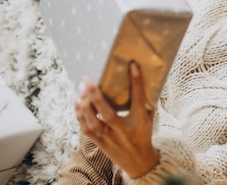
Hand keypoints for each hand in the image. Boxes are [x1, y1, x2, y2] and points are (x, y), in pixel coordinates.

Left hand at [75, 62, 158, 177]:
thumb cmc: (143, 134)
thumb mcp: (149, 118)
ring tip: (81, 88)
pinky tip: (76, 102)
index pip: (138, 99)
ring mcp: (110, 138)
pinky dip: (79, 115)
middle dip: (96, 96)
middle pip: (108, 113)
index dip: (136, 81)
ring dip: (85, 105)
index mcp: (140, 122)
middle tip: (89, 81)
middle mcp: (123, 131)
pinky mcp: (100, 143)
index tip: (132, 65)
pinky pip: (86, 129)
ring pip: (93, 122)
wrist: (138, 161)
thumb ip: (145, 101)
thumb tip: (139, 78)